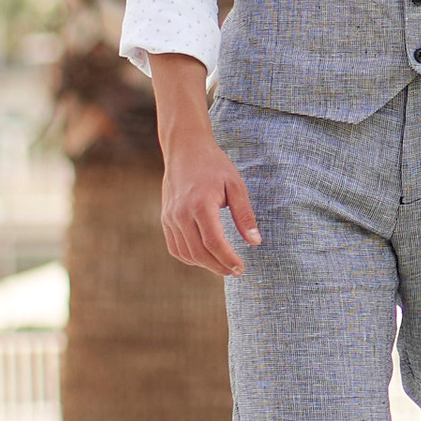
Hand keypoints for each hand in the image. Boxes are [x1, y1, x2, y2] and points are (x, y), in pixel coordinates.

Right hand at [160, 124, 258, 274]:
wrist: (185, 149)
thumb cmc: (215, 166)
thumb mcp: (236, 186)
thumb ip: (244, 215)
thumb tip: (255, 242)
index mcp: (201, 204)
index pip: (214, 242)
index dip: (228, 259)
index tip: (241, 268)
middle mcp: (181, 213)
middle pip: (199, 252)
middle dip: (218, 266)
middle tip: (235, 271)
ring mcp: (170, 217)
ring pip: (186, 253)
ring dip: (205, 264)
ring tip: (223, 265)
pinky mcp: (166, 218)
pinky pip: (175, 247)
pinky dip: (189, 257)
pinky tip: (205, 257)